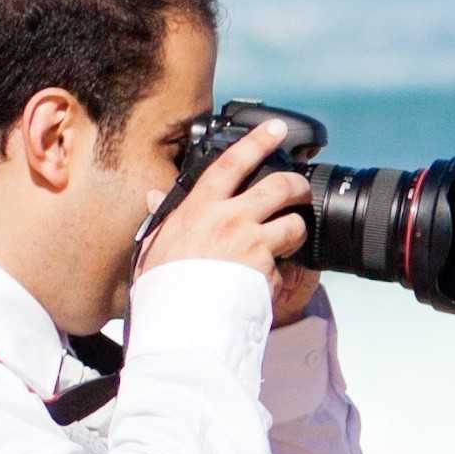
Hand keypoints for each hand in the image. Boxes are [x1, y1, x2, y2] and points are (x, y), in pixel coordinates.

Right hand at [143, 115, 306, 301]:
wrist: (181, 323)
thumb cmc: (162, 286)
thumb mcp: (154, 244)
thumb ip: (162, 217)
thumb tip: (154, 195)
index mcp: (199, 208)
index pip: (232, 163)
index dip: (257, 142)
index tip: (277, 129)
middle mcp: (230, 220)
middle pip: (279, 187)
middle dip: (297, 185)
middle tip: (300, 191)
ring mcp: (253, 245)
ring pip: (294, 225)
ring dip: (295, 232)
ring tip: (285, 244)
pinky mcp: (270, 271)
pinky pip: (285, 267)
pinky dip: (279, 274)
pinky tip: (261, 284)